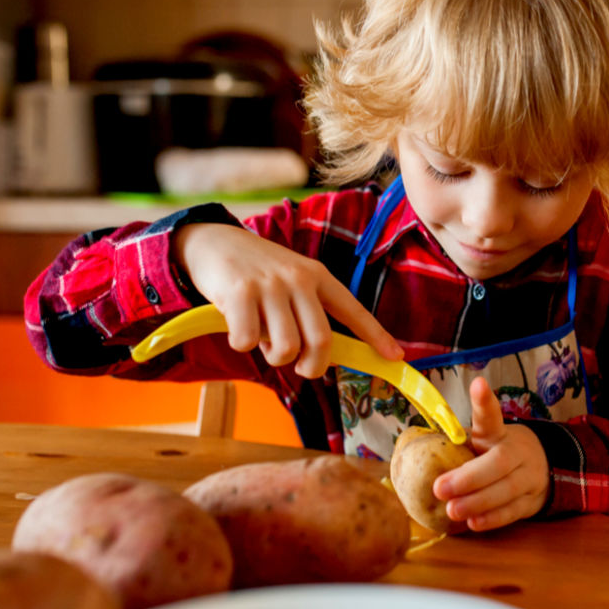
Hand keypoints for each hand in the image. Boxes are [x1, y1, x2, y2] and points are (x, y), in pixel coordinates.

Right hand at [174, 223, 402, 377]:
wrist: (213, 241)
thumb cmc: (257, 272)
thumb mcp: (291, 282)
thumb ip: (308, 314)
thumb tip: (323, 359)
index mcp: (317, 276)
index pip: (353, 310)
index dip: (375, 336)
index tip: (395, 356)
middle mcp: (299, 278)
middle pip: (321, 341)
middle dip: (311, 367)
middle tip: (298, 366)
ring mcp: (270, 285)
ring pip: (286, 348)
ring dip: (272, 356)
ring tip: (262, 337)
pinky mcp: (240, 292)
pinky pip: (248, 341)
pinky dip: (241, 344)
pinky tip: (236, 326)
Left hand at [433, 377, 549, 531]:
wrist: (539, 468)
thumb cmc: (495, 454)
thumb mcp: (482, 442)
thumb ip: (458, 444)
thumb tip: (411, 449)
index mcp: (498, 433)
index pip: (491, 416)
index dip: (484, 402)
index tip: (478, 384)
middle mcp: (516, 452)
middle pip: (498, 462)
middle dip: (469, 477)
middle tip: (440, 488)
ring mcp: (528, 476)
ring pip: (507, 489)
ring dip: (478, 502)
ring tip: (452, 510)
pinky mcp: (531, 501)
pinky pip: (513, 511)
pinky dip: (493, 518)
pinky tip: (474, 523)